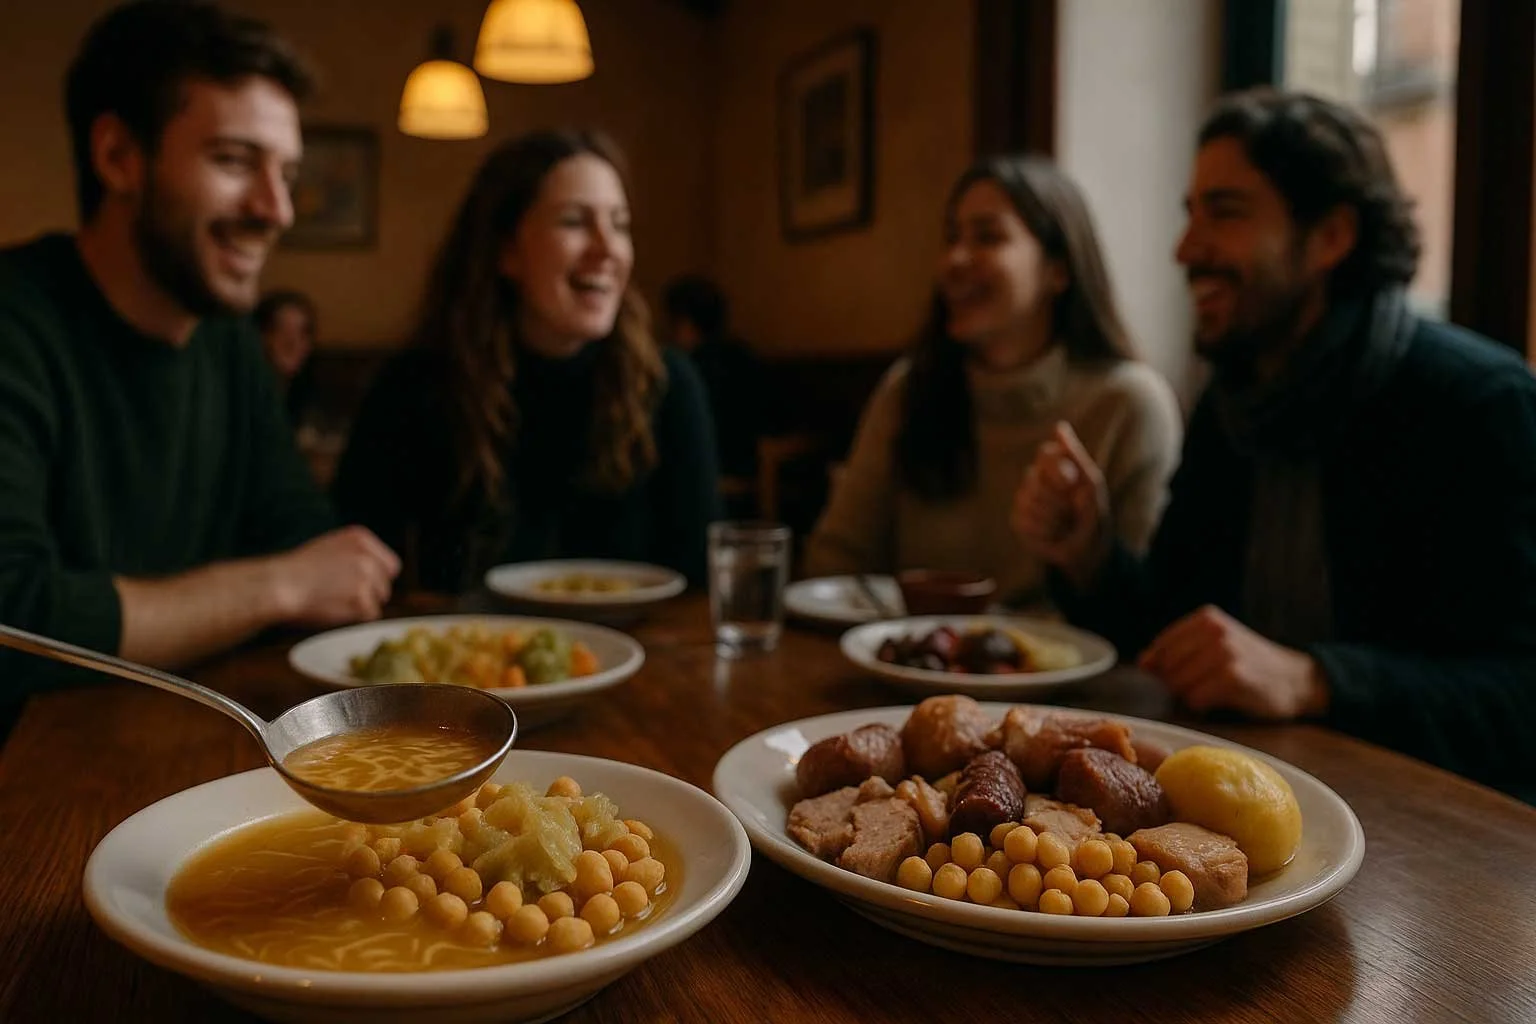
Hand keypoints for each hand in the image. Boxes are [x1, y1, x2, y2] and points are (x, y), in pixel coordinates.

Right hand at [271, 526, 400, 626]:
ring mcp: (366, 576)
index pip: (390, 565)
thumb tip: (376, 573)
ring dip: (362, 606)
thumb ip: (355, 555)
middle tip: (342, 597)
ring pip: (379, 600)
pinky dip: (355, 617)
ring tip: (334, 601)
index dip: (377, 579)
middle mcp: (367, 555)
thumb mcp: (330, 547)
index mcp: (361, 538)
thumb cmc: (296, 571)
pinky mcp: (362, 598)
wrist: (279, 584)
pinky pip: (370, 615)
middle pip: (385, 584)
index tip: (362, 586)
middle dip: (370, 594)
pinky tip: (334, 609)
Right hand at [1011, 421, 1111, 590]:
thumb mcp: (1091, 484)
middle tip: (1073, 510)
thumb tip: (1059, 426)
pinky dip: (1046, 531)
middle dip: (1058, 500)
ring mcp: (1024, 499)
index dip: (1057, 469)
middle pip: (1034, 480)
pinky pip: (1026, 521)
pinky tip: (1055, 533)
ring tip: (1066, 523)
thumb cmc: (1092, 512)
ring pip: (1029, 502)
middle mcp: (1036, 478)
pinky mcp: (1018, 519)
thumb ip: (1075, 456)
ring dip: (1055, 518)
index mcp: (1055, 465)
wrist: (1088, 548)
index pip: (1046, 454)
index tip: (1072, 481)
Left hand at [1138, 605, 1328, 719]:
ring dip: (1190, 696)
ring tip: (1215, 691)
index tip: (1185, 676)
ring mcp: (1223, 652)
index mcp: (1205, 618)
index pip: (1160, 648)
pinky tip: (1222, 700)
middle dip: (1177, 684)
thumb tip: (1143, 662)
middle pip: (1166, 668)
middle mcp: (1214, 630)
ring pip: (1177, 685)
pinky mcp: (1232, 677)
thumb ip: (1179, 648)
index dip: (1164, 669)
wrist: (1297, 679)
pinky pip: (1194, 700)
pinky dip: (1202, 706)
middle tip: (1204, 686)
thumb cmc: (1250, 664)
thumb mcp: (1216, 643)